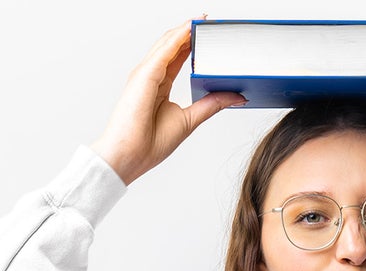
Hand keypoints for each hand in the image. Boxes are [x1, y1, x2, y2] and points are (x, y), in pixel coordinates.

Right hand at [89, 17, 244, 185]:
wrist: (129, 156)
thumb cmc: (150, 144)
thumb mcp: (189, 120)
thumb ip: (211, 105)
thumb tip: (236, 96)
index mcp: (159, 86)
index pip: (177, 57)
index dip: (192, 44)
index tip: (209, 34)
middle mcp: (150, 76)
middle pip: (172, 45)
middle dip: (190, 32)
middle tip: (209, 21)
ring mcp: (145, 73)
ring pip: (167, 43)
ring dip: (185, 30)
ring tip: (203, 20)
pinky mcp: (144, 75)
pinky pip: (164, 51)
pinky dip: (178, 38)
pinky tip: (190, 29)